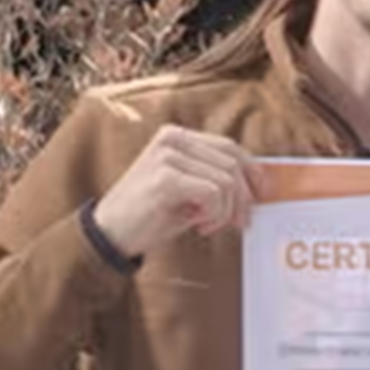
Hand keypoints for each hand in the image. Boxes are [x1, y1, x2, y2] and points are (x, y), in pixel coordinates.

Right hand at [92, 127, 259, 259]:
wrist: (109, 233)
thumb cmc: (149, 214)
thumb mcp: (185, 189)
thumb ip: (212, 177)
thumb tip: (257, 184)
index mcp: (176, 136)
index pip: (229, 147)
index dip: (252, 172)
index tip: (260, 196)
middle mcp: (172, 139)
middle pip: (233, 162)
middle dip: (243, 197)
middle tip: (238, 222)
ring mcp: (168, 156)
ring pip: (227, 180)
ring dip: (225, 211)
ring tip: (207, 225)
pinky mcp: (166, 177)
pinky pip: (214, 193)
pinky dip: (215, 215)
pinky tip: (199, 226)